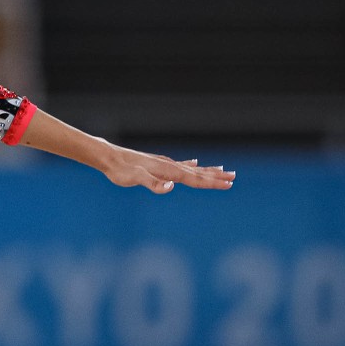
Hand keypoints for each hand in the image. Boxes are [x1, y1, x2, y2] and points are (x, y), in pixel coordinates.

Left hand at [100, 148, 234, 193]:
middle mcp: (169, 166)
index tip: (229, 184)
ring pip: (191, 168)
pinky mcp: (158, 164)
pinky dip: (191, 165)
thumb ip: (153, 184)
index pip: (195, 179)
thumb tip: (171, 188)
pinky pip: (180, 165)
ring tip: (222, 169)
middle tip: (234, 177)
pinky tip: (194, 162)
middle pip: (197, 173)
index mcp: (168, 172)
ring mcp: (164, 164)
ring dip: (207, 170)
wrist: (110, 158)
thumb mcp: (135, 179)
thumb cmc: (121, 171)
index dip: (212, 183)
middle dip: (216, 177)